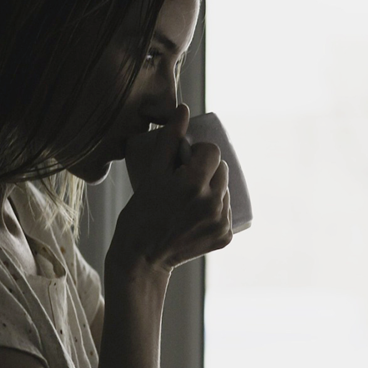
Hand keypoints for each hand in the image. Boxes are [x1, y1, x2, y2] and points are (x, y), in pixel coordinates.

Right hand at [110, 104, 231, 273]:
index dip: (200, 152)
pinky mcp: (225, 237)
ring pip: (226, 190)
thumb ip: (168, 140)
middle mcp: (212, 203)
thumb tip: (184, 109)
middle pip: (222, 170)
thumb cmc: (140, 213)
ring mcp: (221, 222)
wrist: (142, 258)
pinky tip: (197, 214)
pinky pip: (226, 212)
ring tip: (190, 198)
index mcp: (193, 184)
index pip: (213, 152)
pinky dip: (215, 209)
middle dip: (207, 170)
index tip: (186, 160)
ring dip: (213, 189)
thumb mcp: (151, 174)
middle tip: (185, 180)